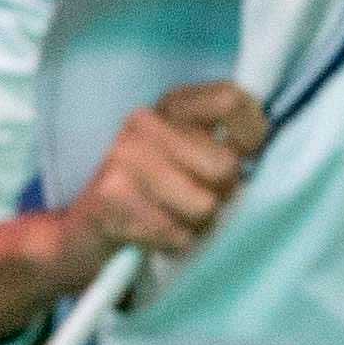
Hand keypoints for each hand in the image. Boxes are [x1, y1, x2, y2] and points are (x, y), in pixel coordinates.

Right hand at [0, 80, 268, 340]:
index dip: (252, 134)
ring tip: (172, 220)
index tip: (247, 157)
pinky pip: (179, 234)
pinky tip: (154, 236)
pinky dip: (175, 245)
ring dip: (197, 226)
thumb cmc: (151, 198)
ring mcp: (124, 158)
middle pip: (225, 166)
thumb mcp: (187, 159)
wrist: (80, 236)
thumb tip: (263, 152)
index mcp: (169, 106)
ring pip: (206, 205)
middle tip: (194, 203)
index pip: (232, 100)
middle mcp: (144, 123)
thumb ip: (226, 146)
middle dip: (221, 196)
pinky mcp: (112, 198)